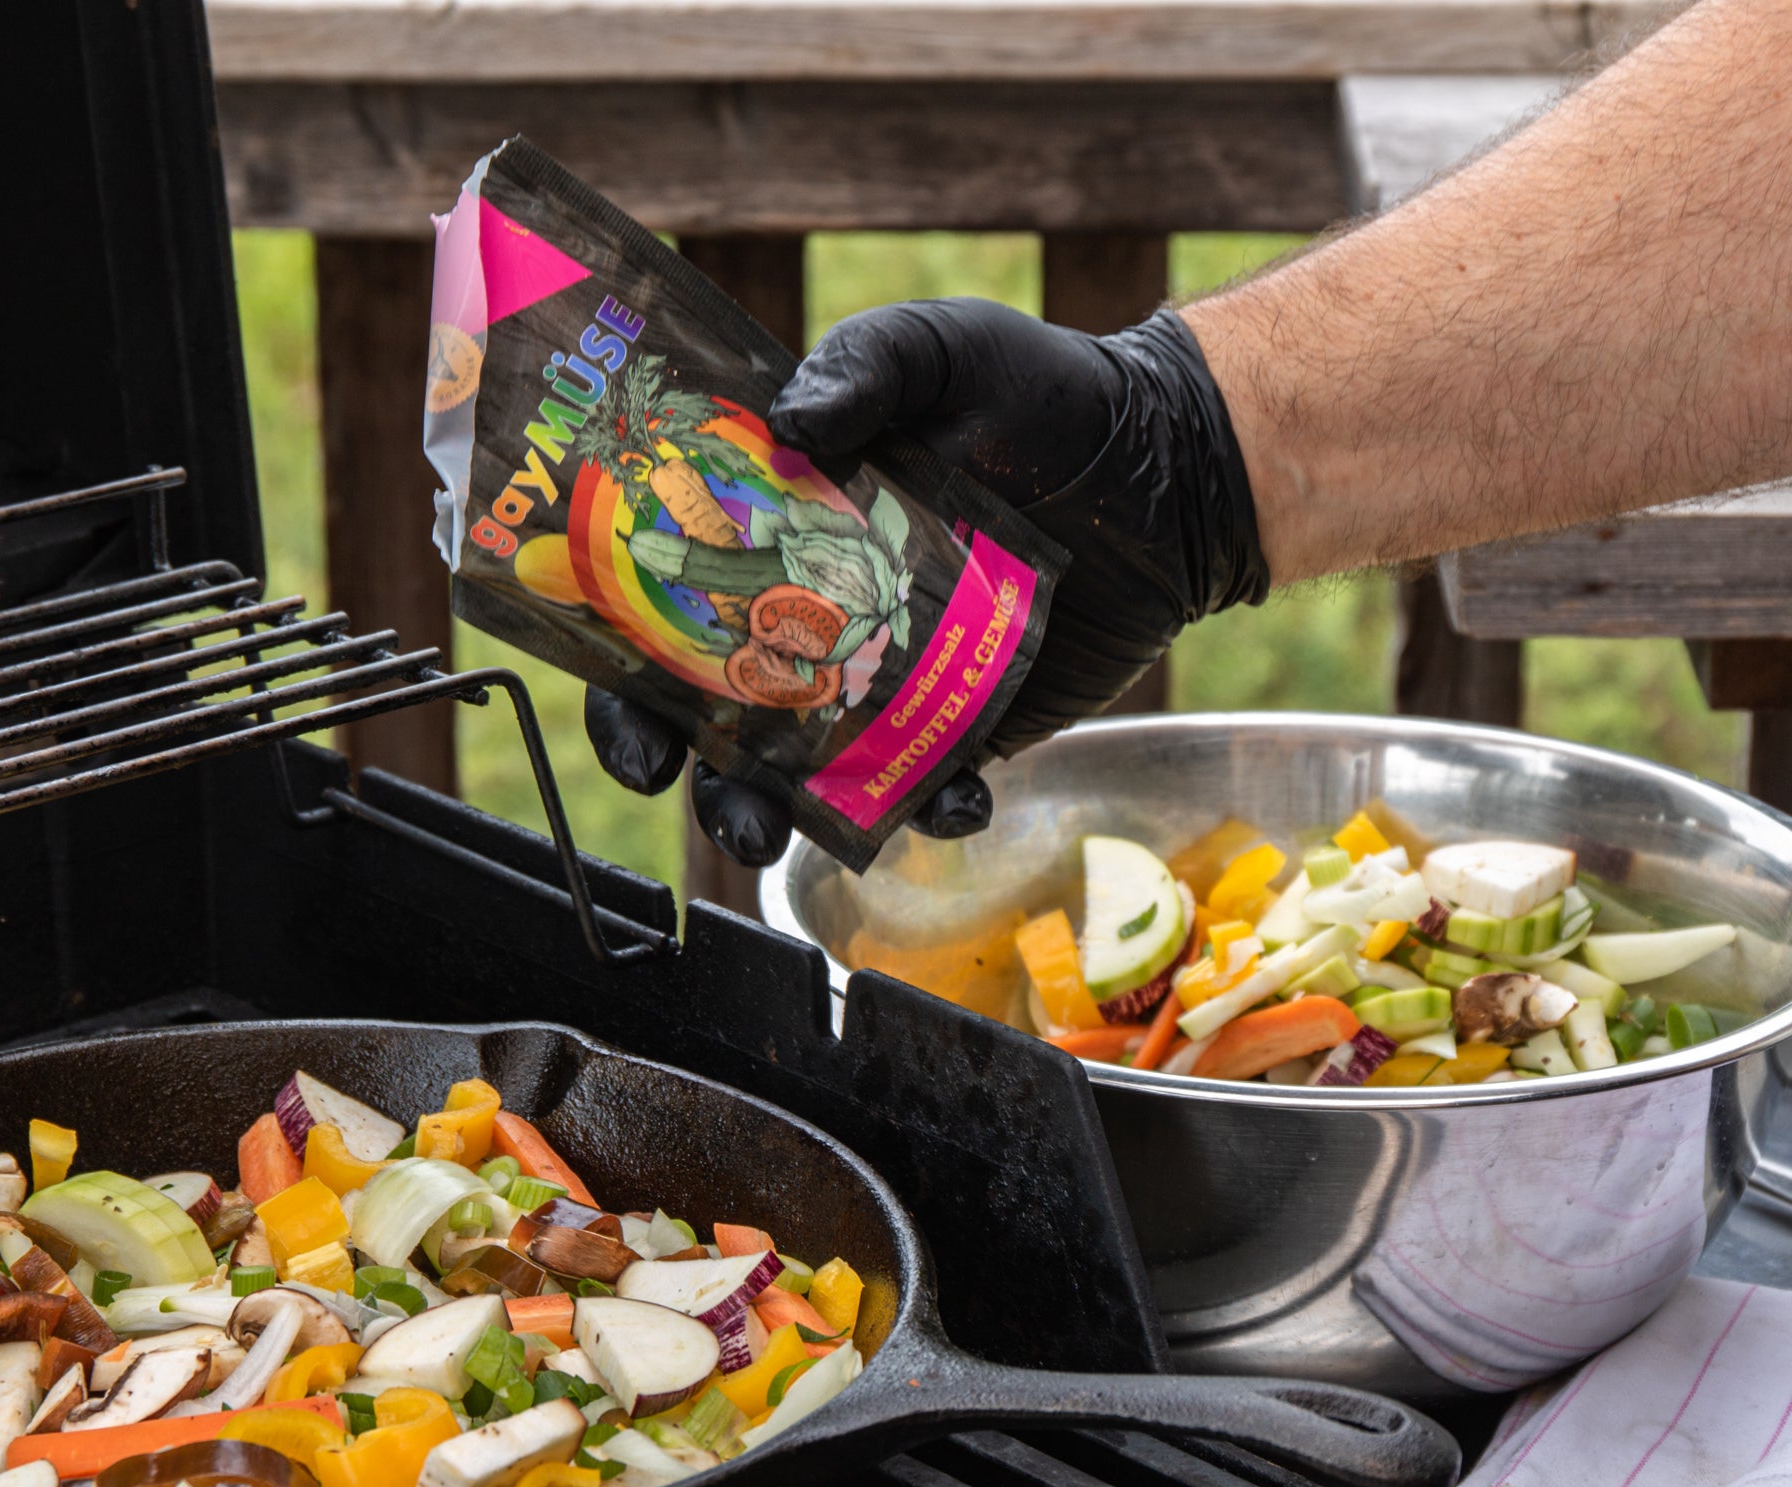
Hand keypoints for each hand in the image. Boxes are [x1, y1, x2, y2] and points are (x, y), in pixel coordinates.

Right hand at [585, 300, 1265, 860]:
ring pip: (802, 771)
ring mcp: (884, 681)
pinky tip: (948, 804)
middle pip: (714, 709)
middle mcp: (811, 614)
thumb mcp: (944, 346)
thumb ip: (864, 366)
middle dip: (690, 765)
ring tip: (779, 836)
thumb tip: (787, 426)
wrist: (1168, 469)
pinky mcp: (964, 726)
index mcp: (772, 526)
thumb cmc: (1042, 393)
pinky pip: (926, 788)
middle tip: (686, 788)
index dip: (622, 664)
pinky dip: (927, 810)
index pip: (664, 602)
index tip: (626, 717)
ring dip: (776, 813)